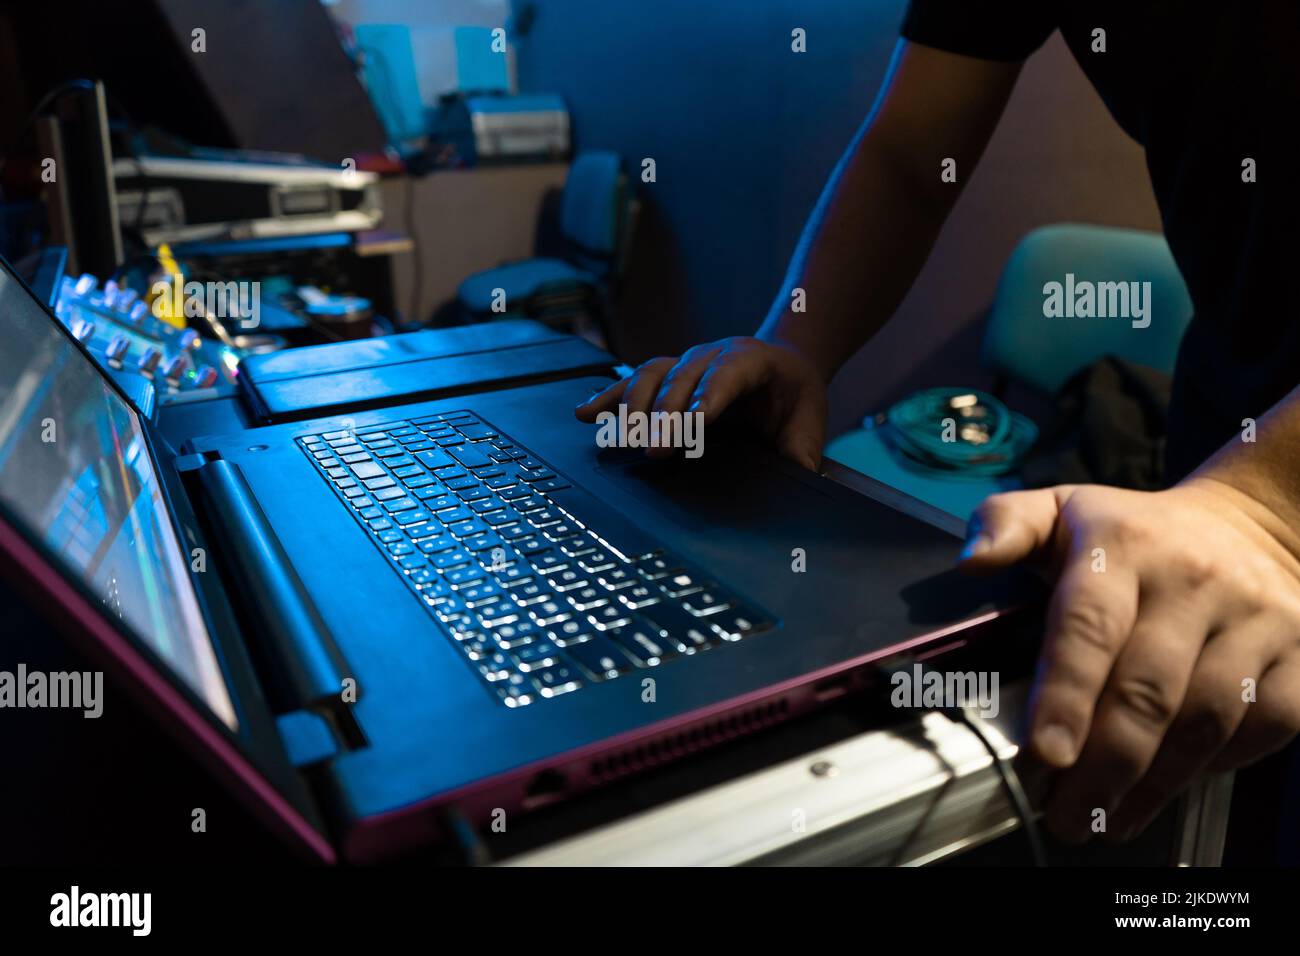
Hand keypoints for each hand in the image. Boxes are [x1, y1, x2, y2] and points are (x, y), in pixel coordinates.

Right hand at [574, 337, 827, 468]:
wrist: (783, 364)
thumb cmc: (793, 394)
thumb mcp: (809, 420)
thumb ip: (804, 450)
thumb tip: (803, 477)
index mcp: (752, 360)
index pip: (726, 376)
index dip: (707, 399)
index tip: (692, 424)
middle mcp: (712, 355)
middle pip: (682, 380)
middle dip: (666, 415)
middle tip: (655, 449)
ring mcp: (685, 362)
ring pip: (651, 376)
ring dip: (633, 408)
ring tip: (619, 439)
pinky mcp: (666, 375)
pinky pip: (632, 382)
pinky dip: (608, 399)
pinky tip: (586, 414)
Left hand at [961, 479, 1299, 842]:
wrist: (1252, 524)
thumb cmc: (1135, 533)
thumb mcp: (1061, 511)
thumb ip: (1004, 527)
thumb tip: (970, 560)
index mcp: (1121, 548)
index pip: (1090, 627)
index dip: (1067, 695)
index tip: (1044, 754)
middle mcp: (1191, 582)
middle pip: (1148, 689)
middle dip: (1103, 764)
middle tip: (1066, 813)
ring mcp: (1252, 619)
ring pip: (1207, 717)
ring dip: (1154, 781)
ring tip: (1106, 818)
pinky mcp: (1297, 654)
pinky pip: (1266, 725)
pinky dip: (1219, 765)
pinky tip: (1172, 785)